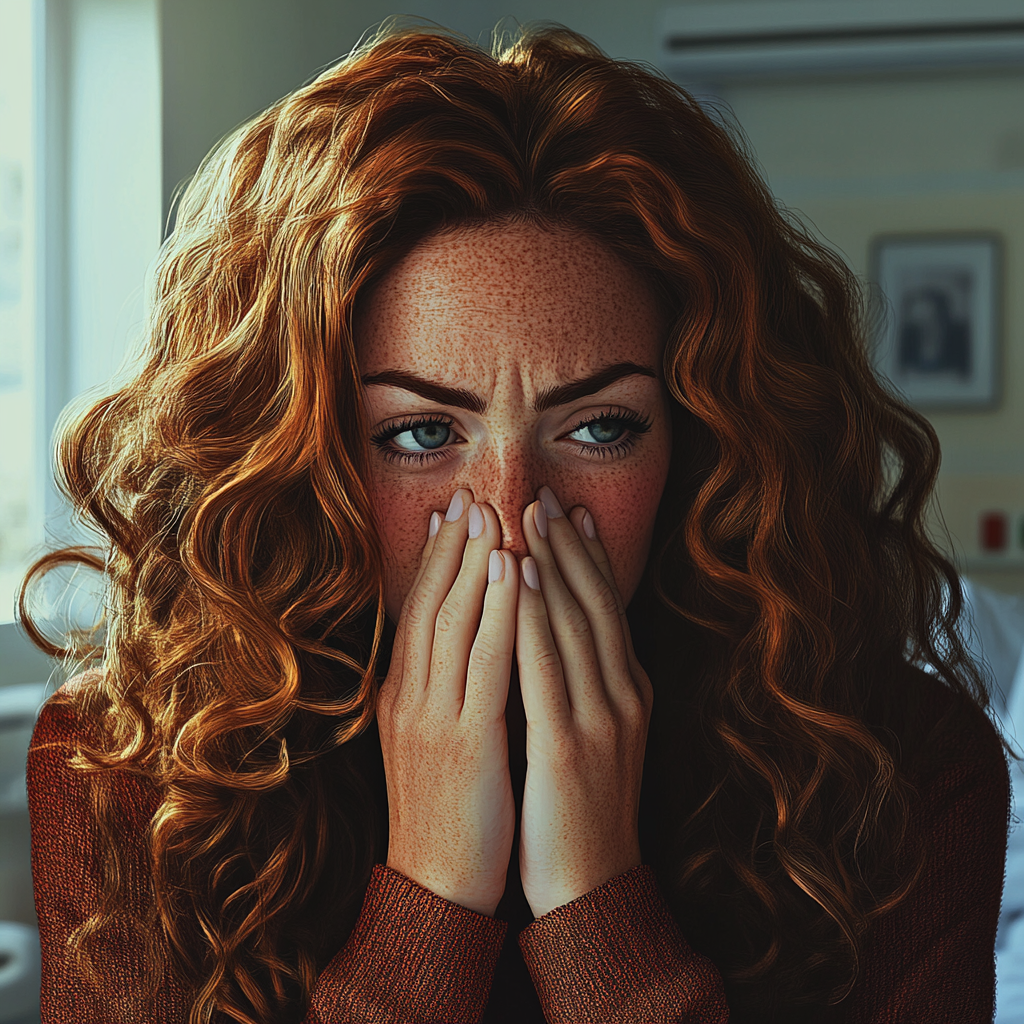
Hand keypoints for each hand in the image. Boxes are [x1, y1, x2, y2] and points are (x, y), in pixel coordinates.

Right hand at [377, 488, 517, 916]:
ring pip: (453, 619)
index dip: (435, 558)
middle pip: (430, 603)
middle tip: (470, 493)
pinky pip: (484, 661)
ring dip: (474, 560)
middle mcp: (410, 696)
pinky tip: (512, 571)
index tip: (451, 512)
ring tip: (492, 511)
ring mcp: (433, 716)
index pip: (417, 611)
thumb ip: (441, 690)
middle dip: (453, 545)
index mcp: (403, 696)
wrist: (437, 887)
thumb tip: (462, 640)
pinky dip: (497, 610)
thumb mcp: (430, 742)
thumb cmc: (446, 813)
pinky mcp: (465, 739)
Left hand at [515, 486, 652, 918]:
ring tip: (529, 515)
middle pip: (593, 604)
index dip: (589, 557)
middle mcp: (620, 697)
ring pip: (574, 623)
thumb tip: (560, 637)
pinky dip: (534, 617)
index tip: (571, 513)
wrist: (591, 889)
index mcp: (626, 694)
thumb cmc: (580, 813)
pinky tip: (521, 579)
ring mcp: (599, 719)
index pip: (607, 610)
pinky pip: (547, 667)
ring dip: (551, 563)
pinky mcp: (568, 745)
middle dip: (568, 546)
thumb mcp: (593, 738)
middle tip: (546, 495)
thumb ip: (582, 687)